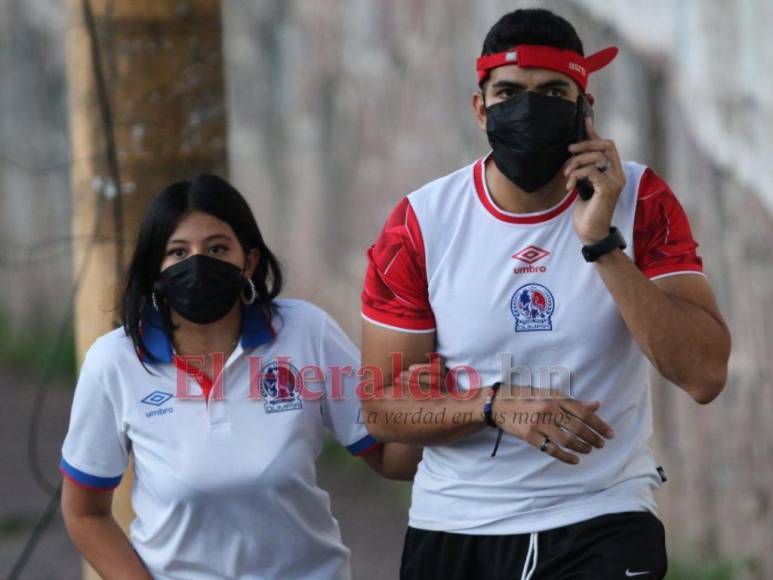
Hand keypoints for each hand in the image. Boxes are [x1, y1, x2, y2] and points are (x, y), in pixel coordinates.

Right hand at [493, 385, 614, 463]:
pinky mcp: (530, 436)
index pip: (584, 412)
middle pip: (578, 427)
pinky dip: (565, 457)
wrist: (499, 403)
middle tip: (601, 444)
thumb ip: (573, 401)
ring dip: (581, 447)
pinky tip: (574, 460)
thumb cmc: (526, 396)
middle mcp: (548, 409)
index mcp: (556, 397)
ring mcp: (539, 423)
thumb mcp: (549, 394)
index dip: (599, 424)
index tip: (609, 434)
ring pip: (567, 440)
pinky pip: (551, 449)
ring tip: (588, 450)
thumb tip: (596, 405)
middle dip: (593, 438)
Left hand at [566, 117, 625, 244]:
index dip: (595, 133)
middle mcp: (618, 174)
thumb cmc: (587, 212)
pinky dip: (576, 175)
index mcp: (614, 172)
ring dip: (576, 163)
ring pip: (596, 157)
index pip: (608, 145)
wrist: (591, 233)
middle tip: (569, 151)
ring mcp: (615, 181)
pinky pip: (590, 171)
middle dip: (585, 144)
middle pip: (605, 145)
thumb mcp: (584, 186)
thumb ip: (585, 171)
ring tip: (567, 176)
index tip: (584, 122)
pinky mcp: (607, 188)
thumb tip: (576, 154)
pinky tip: (570, 187)